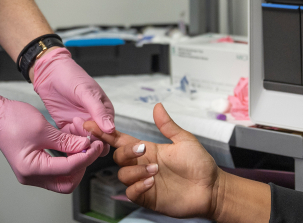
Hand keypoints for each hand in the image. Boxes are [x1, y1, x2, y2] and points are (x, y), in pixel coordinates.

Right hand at [0, 86, 103, 192]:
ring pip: (63, 178)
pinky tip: (73, 146)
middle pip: (67, 182)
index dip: (86, 157)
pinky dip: (67, 160)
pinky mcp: (34, 166)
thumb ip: (66, 140)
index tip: (96, 145)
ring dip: (76, 163)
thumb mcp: (44, 128)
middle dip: (82, 166)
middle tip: (92, 149)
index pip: (68, 169)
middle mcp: (31, 176)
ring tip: (84, 145)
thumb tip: (85, 146)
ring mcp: (32, 173)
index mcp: (32, 168)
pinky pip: (56, 170)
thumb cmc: (12, 120)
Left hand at [33, 47, 114, 152]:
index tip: (88, 126)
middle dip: (89, 139)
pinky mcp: (67, 127)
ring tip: (71, 122)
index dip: (101, 136)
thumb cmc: (71, 77)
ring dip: (78, 140)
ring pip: (84, 144)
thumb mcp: (87, 92)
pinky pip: (70, 141)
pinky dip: (68, 141)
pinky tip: (65, 130)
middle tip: (77, 124)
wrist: (49, 73)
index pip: (109, 133)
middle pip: (98, 142)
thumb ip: (98, 111)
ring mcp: (80, 125)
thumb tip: (111, 129)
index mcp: (105, 112)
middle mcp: (94, 121)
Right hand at [85, 103, 222, 219]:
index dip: (106, 133)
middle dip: (126, 152)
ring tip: (155, 170)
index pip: (121, 140)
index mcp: (148, 149)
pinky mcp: (148, 197)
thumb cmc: (200, 165)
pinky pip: (131, 192)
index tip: (91, 124)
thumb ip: (167, 125)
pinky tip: (151, 182)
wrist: (211, 189)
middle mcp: (143, 164)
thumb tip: (157, 106)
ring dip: (135, 170)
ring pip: (122, 174)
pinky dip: (137, 186)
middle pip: (118, 156)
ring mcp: (144, 181)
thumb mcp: (184, 140)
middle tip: (142, 150)